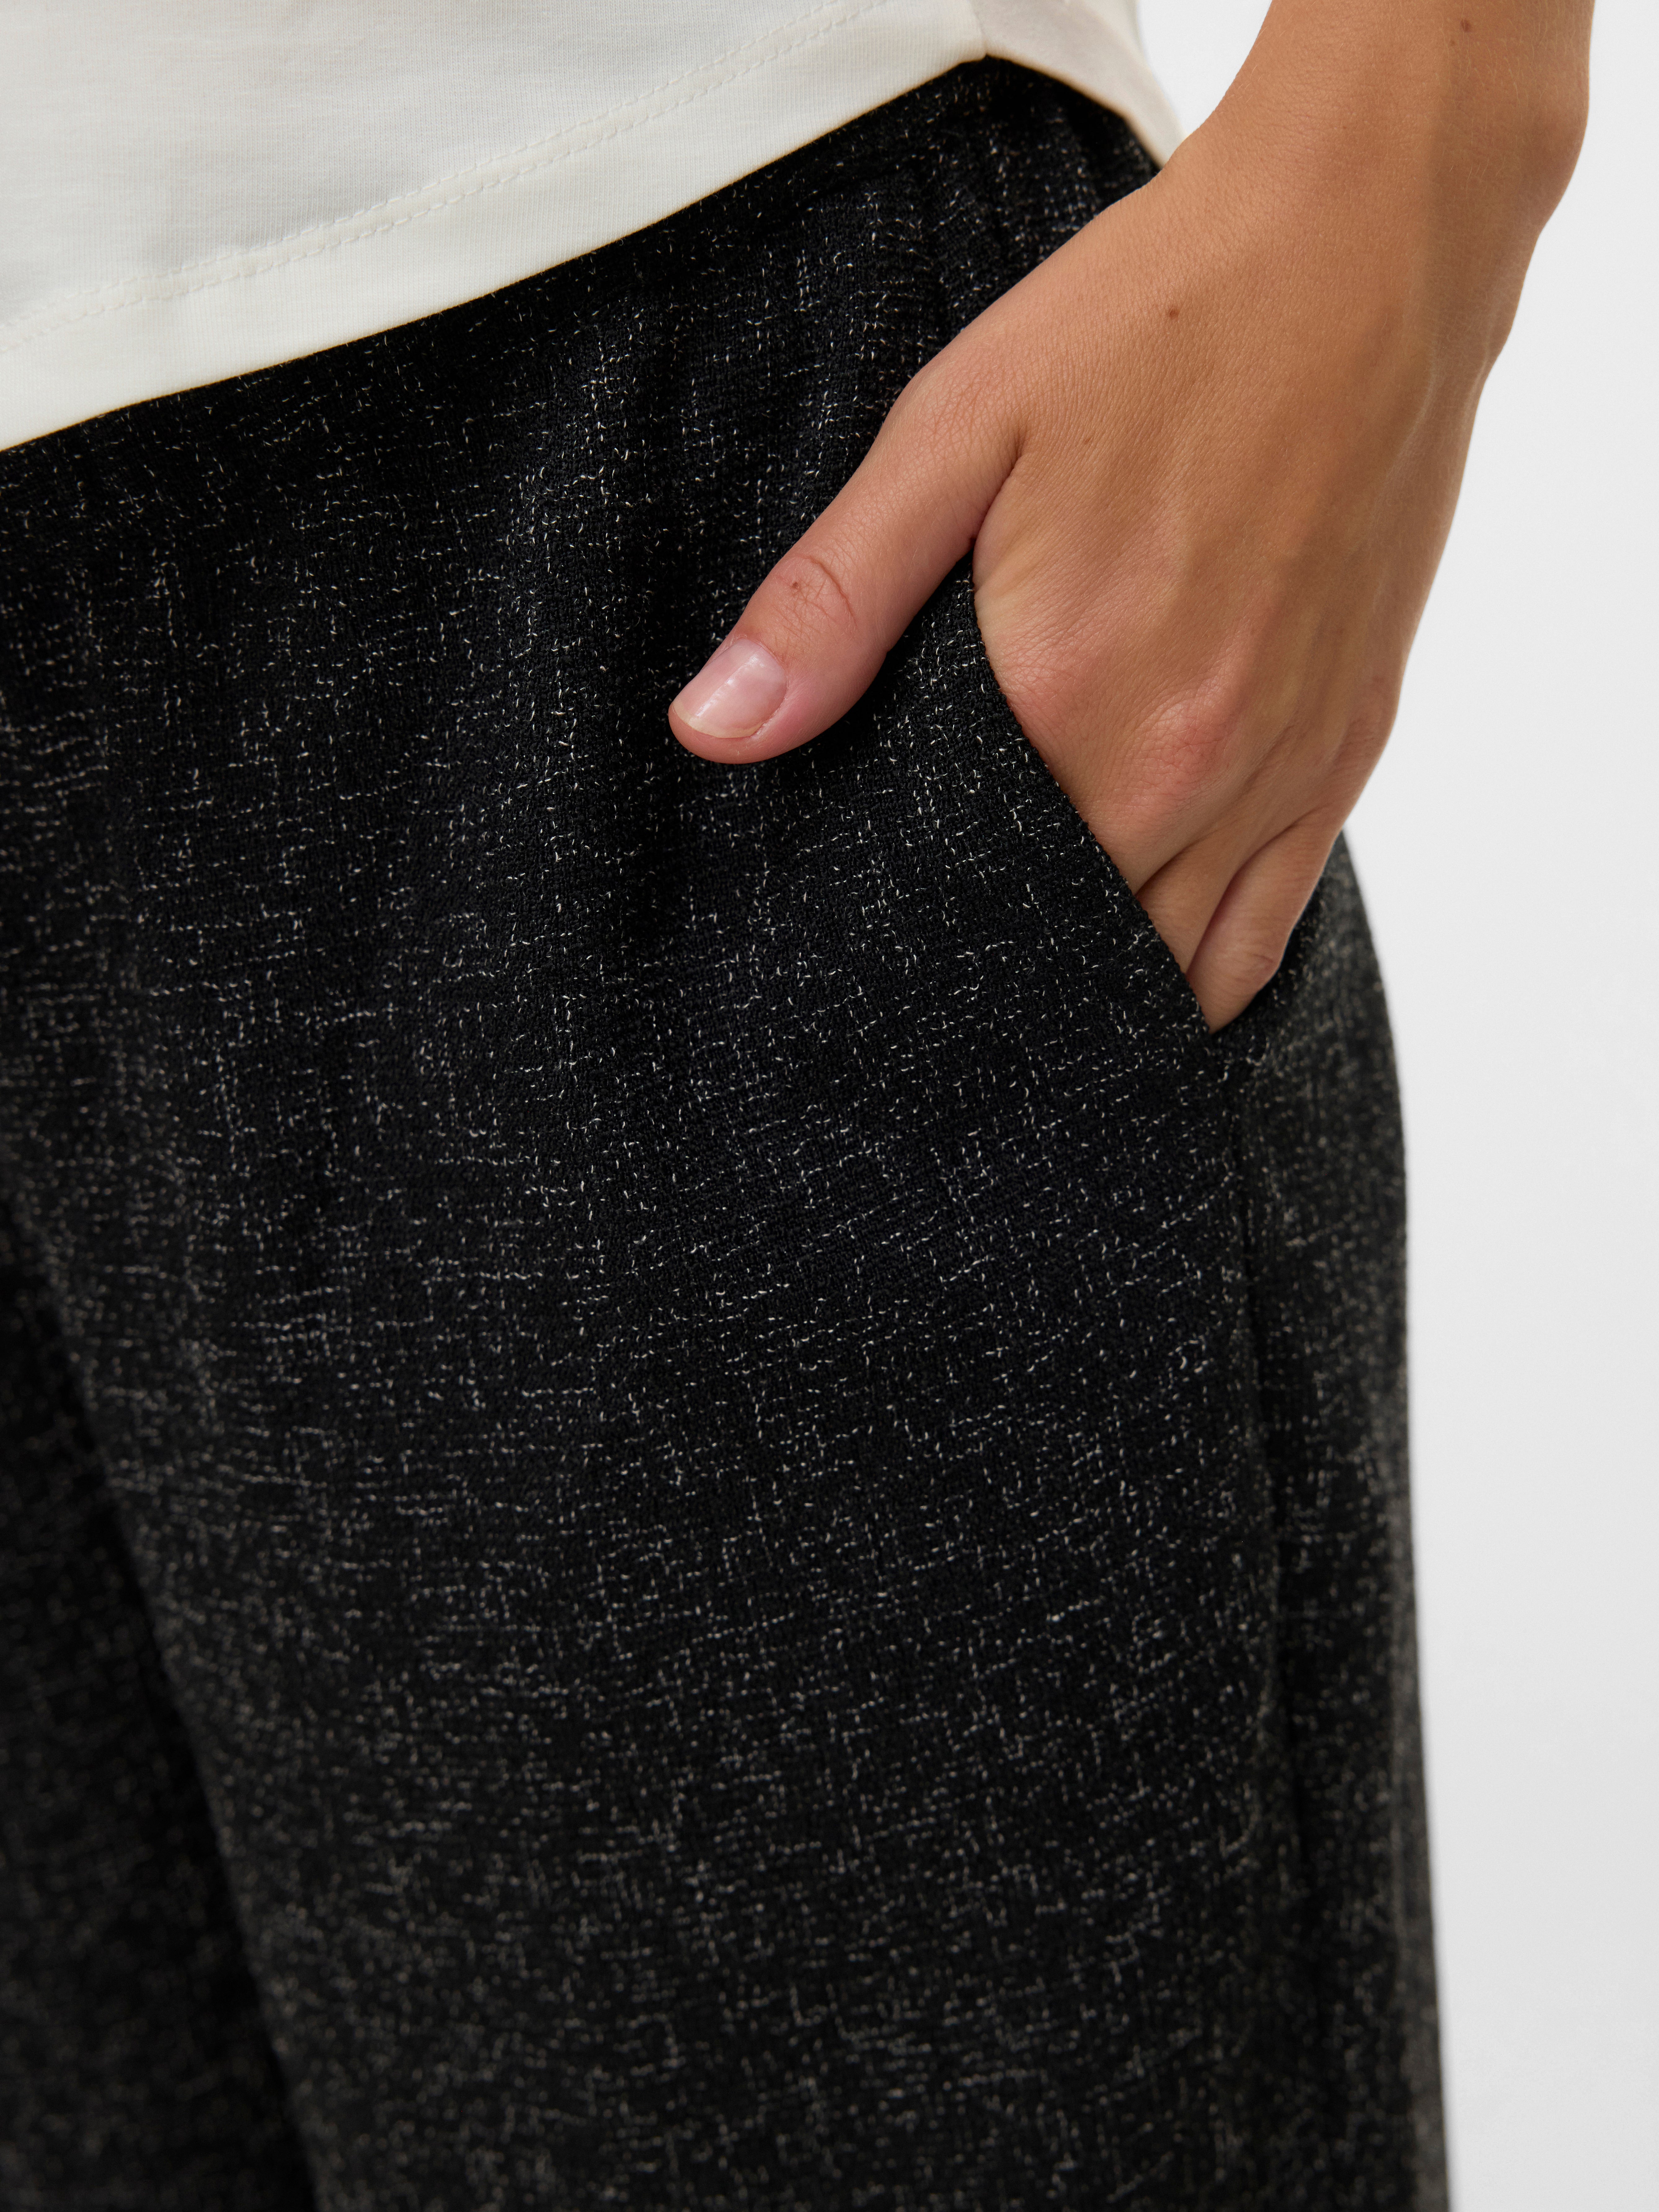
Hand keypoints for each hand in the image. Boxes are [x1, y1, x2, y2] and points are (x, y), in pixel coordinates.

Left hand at [668, 0, 1588, 1028]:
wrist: (1365, 251)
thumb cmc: (1150, 326)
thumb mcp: (954, 435)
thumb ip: (834, 602)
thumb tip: (713, 729)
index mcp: (1070, 701)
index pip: (961, 895)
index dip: (902, 942)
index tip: (859, 963)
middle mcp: (1183, 767)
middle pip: (1070, 949)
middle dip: (994, 982)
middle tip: (923, 992)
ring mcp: (1275, 771)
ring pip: (1173, 968)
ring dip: (1095, 994)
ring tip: (1022, 1006)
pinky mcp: (1343, 752)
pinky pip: (1266, 932)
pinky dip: (1202, 978)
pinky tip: (1143, 983)